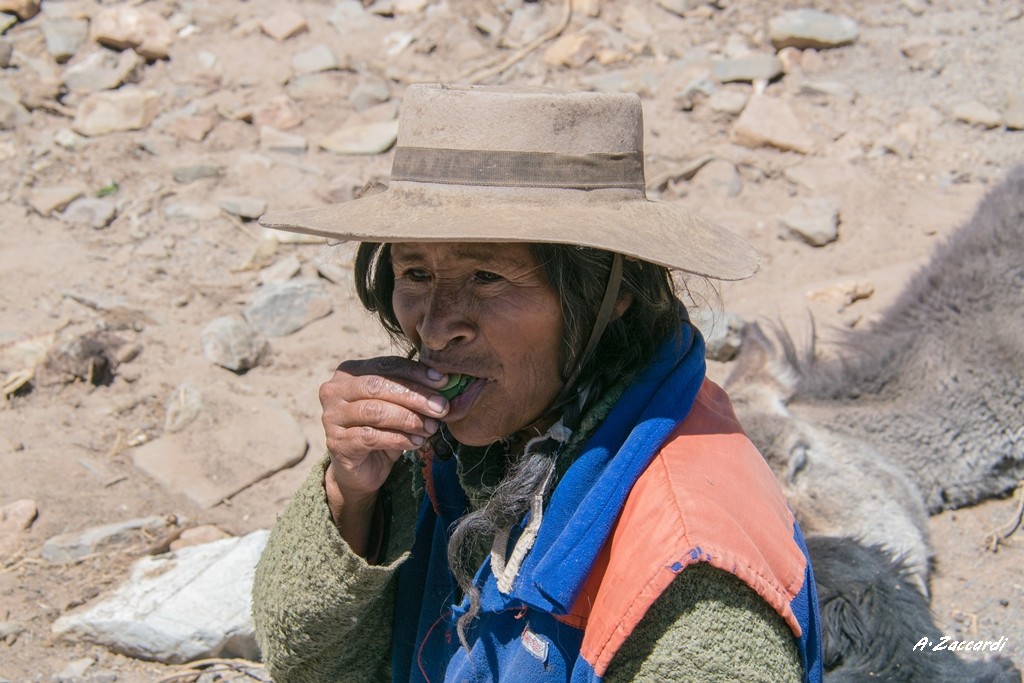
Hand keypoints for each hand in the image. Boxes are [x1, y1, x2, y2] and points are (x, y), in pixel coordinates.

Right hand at [319, 356, 447, 553]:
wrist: (361, 470)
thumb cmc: (382, 430)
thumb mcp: (398, 406)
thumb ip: (415, 391)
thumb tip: (449, 382)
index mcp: (349, 372)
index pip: (386, 365)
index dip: (416, 372)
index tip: (443, 382)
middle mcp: (334, 391)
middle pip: (379, 386)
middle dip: (415, 396)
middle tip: (441, 407)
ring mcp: (331, 416)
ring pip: (376, 411)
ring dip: (409, 419)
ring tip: (431, 427)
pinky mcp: (336, 442)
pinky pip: (371, 436)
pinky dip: (399, 438)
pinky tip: (417, 442)